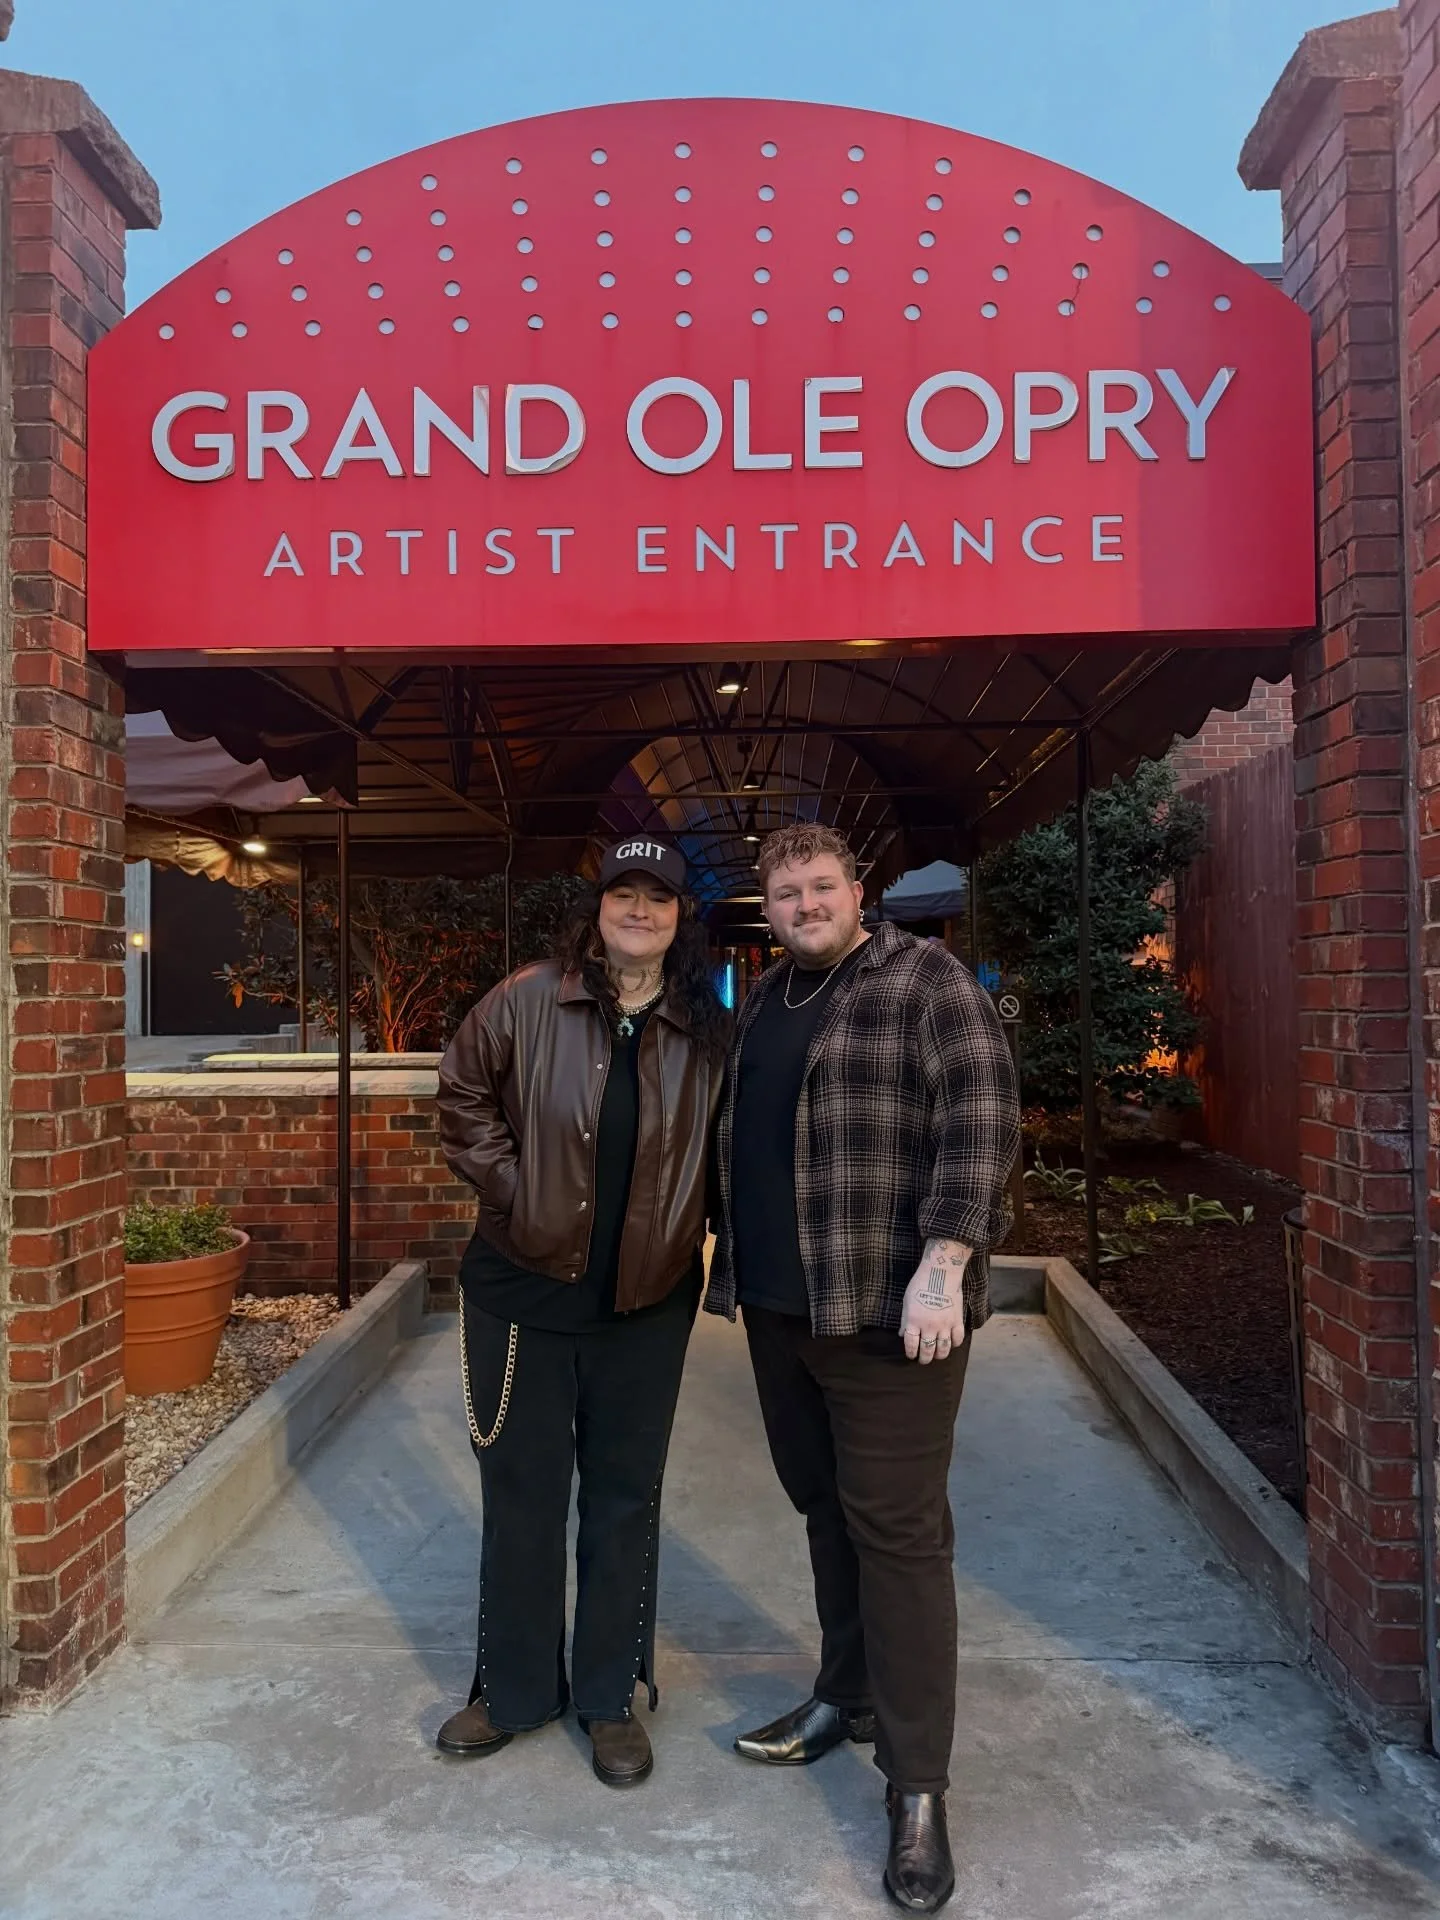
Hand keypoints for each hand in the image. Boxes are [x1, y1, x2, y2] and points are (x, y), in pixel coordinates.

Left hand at [899, 1239, 970, 1362]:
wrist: (941, 1272)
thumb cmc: (920, 1284)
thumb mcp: (906, 1301)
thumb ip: (904, 1320)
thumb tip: (902, 1334)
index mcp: (913, 1321)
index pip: (911, 1345)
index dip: (910, 1353)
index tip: (911, 1355)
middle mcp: (929, 1327)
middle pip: (927, 1350)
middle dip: (924, 1359)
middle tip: (923, 1360)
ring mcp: (944, 1325)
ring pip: (943, 1349)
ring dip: (939, 1355)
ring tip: (937, 1356)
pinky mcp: (957, 1320)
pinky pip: (957, 1339)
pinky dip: (954, 1344)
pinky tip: (951, 1343)